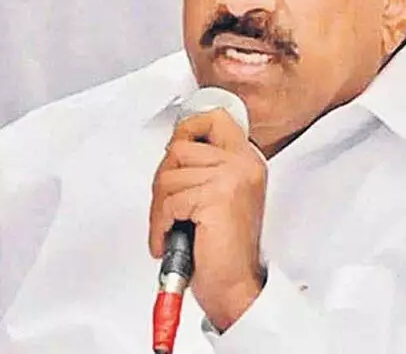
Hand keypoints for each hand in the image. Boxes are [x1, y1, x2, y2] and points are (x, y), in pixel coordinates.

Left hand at [148, 108, 266, 331]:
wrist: (236, 287)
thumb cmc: (223, 249)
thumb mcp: (220, 195)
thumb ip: (204, 167)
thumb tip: (172, 150)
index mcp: (247, 160)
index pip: (214, 118)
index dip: (186, 129)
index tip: (173, 150)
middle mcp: (243, 163)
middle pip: (179, 146)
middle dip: (162, 179)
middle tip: (165, 207)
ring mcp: (231, 177)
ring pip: (168, 175)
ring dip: (159, 207)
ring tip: (168, 227)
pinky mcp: (216, 196)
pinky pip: (168, 200)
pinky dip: (160, 223)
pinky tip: (168, 238)